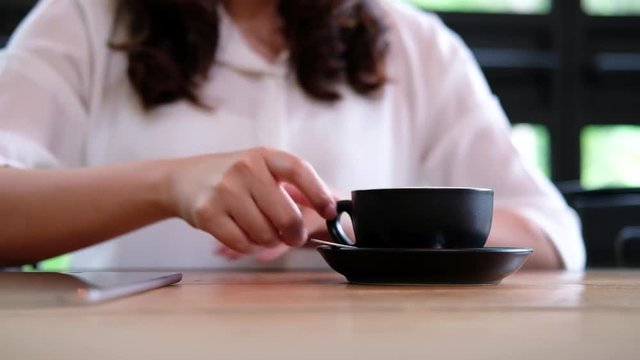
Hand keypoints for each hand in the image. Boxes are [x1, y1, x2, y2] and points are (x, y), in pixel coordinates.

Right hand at [166, 147, 336, 252]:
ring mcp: (224, 191)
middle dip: (295, 234)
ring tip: (261, 231)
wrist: (182, 180)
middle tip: (293, 237)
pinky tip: (245, 237)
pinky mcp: (207, 213)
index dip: (319, 193)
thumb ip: (289, 186)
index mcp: (263, 156)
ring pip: (265, 234)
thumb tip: (328, 211)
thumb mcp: (259, 169)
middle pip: (286, 215)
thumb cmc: (230, 177)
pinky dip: (249, 247)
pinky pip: (243, 244)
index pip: (299, 170)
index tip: (330, 211)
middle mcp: (245, 169)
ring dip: (268, 241)